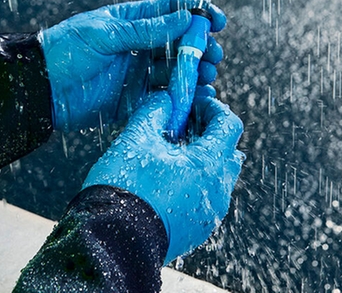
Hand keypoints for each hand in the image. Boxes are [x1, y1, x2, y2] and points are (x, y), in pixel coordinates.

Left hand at [40, 0, 225, 131]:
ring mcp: (136, 74)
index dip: (196, 14)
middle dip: (200, 48)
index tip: (217, 20)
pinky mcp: (133, 100)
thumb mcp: (105, 34)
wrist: (40, 90)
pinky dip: (181, 97)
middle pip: (179, 44)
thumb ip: (146, 30)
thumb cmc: (65, 52)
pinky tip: (195, 97)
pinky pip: (163, 97)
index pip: (170, 12)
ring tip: (206, 77)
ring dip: (194, 73)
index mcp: (129, 22)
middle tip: (213, 55)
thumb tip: (184, 18)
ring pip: (175, 71)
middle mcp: (137, 47)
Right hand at [82, 91, 243, 264]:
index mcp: (209, 165)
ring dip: (201, 160)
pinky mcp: (197, 230)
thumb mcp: (135, 138)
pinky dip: (194, 183)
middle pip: (228, 151)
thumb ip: (154, 111)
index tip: (192, 105)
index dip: (212, 108)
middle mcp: (218, 191)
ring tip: (169, 155)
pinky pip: (205, 198)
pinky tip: (166, 180)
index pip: (229, 125)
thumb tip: (165, 99)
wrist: (112, 241)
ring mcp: (209, 214)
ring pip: (217, 177)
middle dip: (208, 134)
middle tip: (180, 127)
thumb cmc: (124, 188)